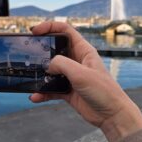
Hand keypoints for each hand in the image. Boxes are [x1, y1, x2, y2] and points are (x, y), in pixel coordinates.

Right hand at [29, 21, 141, 141]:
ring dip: (40, 74)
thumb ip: (62, 64)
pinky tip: (35, 97)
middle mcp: (77, 61)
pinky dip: (42, 92)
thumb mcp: (81, 74)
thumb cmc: (104, 91)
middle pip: (55, 49)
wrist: (112, 115)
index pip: (65, 30)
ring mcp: (72, 76)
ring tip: (30, 77)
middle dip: (41, 50)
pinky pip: (51, 88)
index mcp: (84, 50)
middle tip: (28, 53)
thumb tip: (47, 66)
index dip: (50, 27)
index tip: (35, 31)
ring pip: (51, 70)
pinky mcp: (68, 91)